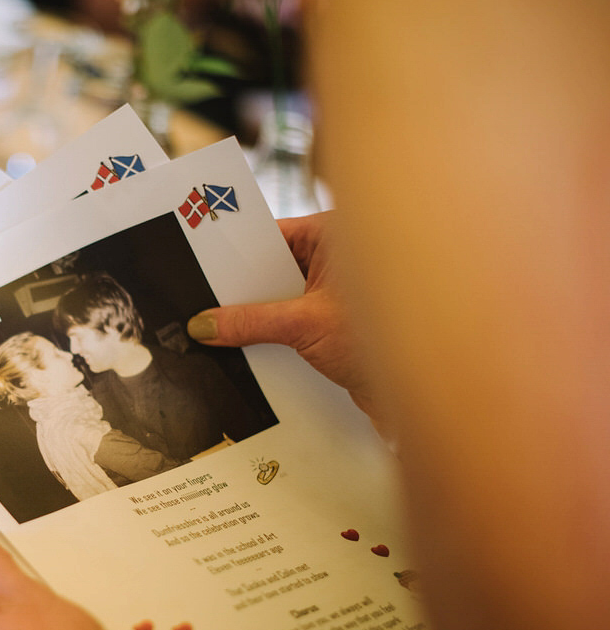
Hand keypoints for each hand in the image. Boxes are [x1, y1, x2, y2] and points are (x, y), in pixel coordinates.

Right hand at [187, 212, 375, 418]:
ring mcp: (338, 292)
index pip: (273, 235)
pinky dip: (272, 332)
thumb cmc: (389, 343)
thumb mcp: (306, 325)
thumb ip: (252, 322)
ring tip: (217, 326)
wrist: (428, 393)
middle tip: (202, 299)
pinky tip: (246, 345)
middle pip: (274, 268)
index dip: (237, 250)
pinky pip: (292, 321)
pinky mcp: (335, 323)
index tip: (201, 262)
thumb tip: (205, 324)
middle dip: (243, 288)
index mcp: (339, 237)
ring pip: (282, 297)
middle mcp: (340, 259)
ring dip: (256, 315)